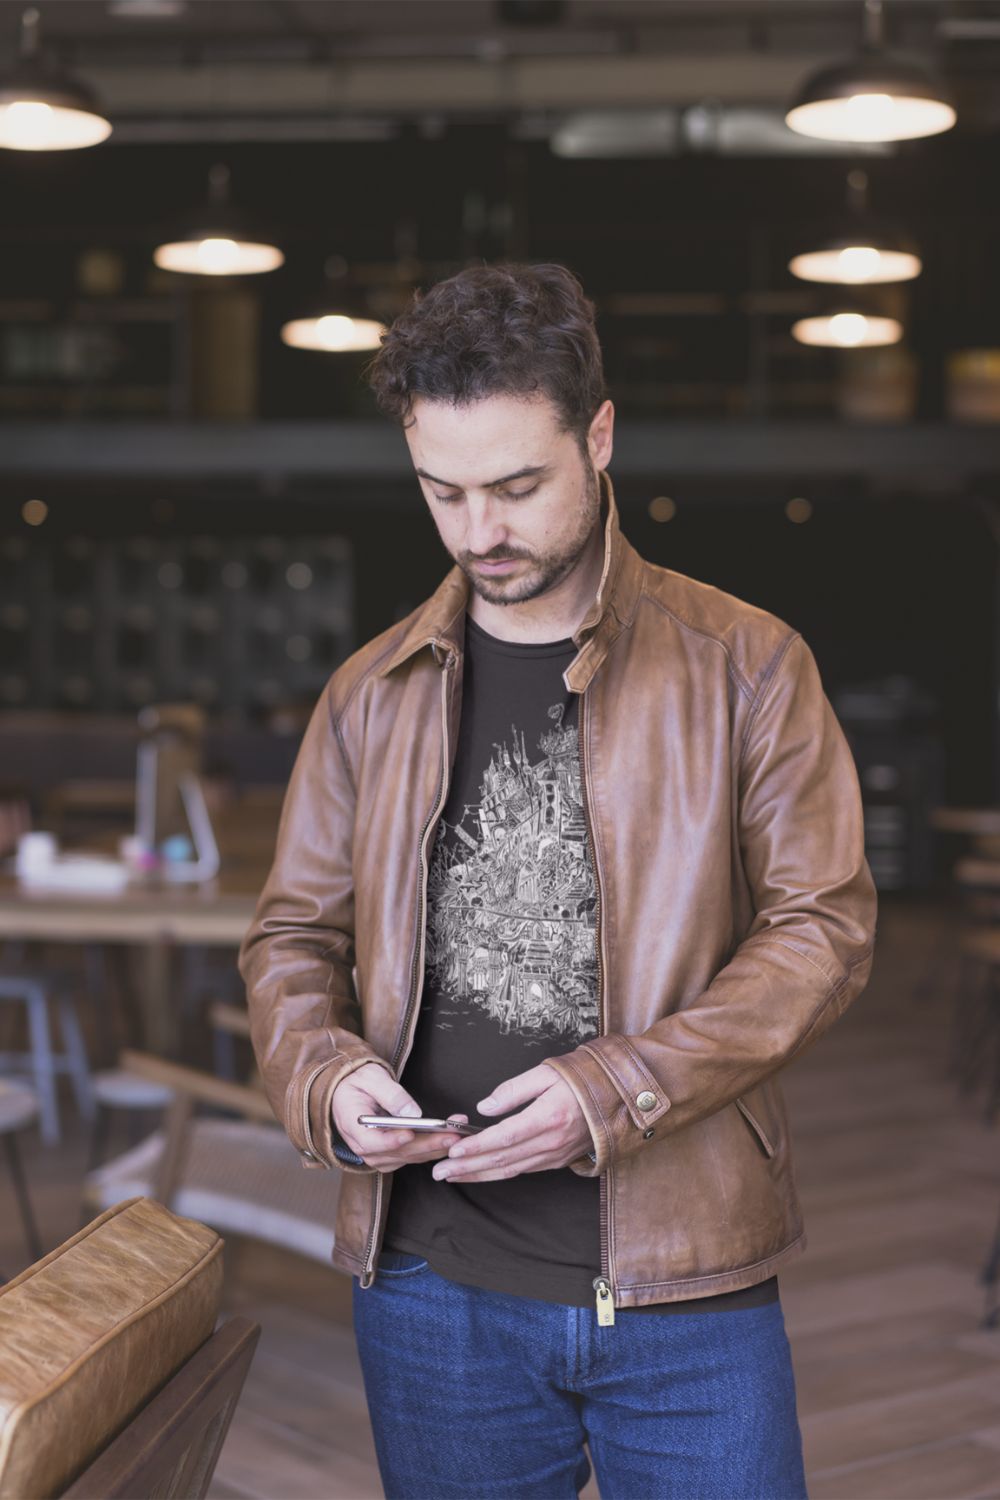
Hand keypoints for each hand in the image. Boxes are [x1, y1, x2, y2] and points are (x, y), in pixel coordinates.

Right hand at [331, 1062, 468, 1171]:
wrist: (349, 1092)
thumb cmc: (358, 1082)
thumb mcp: (371, 1079)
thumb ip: (391, 1095)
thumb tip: (412, 1112)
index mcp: (353, 1126)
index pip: (372, 1141)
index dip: (392, 1140)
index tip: (410, 1134)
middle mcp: (364, 1147)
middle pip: (398, 1152)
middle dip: (428, 1144)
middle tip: (452, 1135)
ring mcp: (377, 1155)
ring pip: (409, 1157)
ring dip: (435, 1148)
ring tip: (458, 1135)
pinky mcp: (390, 1156)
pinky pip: (412, 1157)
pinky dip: (431, 1150)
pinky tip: (448, 1140)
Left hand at [431, 1062, 592, 1182]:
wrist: (620, 1096)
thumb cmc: (583, 1078)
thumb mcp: (547, 1072)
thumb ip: (513, 1090)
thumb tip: (484, 1107)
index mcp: (548, 1117)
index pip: (504, 1137)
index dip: (476, 1146)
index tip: (452, 1150)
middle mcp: (551, 1142)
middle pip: (502, 1159)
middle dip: (467, 1168)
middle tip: (439, 1172)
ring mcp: (556, 1155)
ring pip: (511, 1170)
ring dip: (479, 1175)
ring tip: (452, 1177)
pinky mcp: (558, 1160)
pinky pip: (524, 1170)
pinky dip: (499, 1173)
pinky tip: (482, 1172)